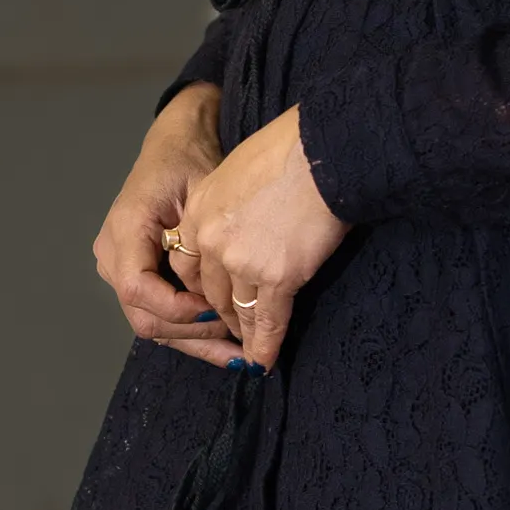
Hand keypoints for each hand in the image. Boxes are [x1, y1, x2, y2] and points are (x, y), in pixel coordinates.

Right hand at [94, 87, 238, 368]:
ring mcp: (116, 268)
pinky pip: (155, 314)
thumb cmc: (190, 162)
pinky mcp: (131, 277)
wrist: (174, 146)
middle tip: (238, 345)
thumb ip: (203, 246)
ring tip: (236, 354)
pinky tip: (222, 342)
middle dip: (192, 335)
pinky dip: (189, 331)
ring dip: (193, 342)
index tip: (218, 311)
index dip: (177, 309)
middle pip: (143, 316)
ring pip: (150, 324)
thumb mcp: (203, 194)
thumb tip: (219, 303)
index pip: (138, 288)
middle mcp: (111, 254)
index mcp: (125, 228)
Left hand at [176, 107, 344, 370]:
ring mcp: (240, 261)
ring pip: (237, 309)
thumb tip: (247, 223)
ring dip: (245, 333)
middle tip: (234, 331)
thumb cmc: (291, 150)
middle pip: (209, 291)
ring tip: (251, 353)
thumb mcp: (238, 170)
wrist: (321, 151)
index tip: (215, 300)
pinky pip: (268, 319)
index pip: (188, 264)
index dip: (202, 288)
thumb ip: (231, 203)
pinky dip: (266, 343)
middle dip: (222, 315)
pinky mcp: (276, 277)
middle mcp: (211, 240)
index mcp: (199, 210)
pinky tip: (265, 359)